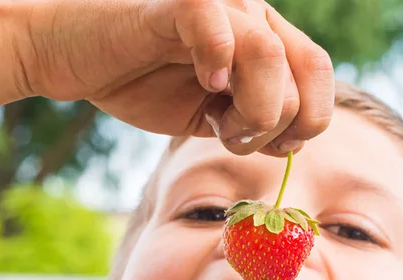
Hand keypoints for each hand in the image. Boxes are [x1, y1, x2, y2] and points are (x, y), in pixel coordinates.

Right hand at [21, 0, 334, 155]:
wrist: (81, 62)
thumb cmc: (148, 87)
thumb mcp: (214, 118)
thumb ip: (257, 124)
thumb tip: (292, 143)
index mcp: (265, 40)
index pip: (320, 75)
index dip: (308, 121)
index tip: (269, 143)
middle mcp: (250, 16)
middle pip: (304, 77)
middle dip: (271, 128)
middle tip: (227, 132)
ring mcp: (216, 9)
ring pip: (269, 56)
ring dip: (250, 110)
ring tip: (215, 118)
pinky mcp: (173, 9)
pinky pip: (213, 23)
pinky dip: (215, 60)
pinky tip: (205, 84)